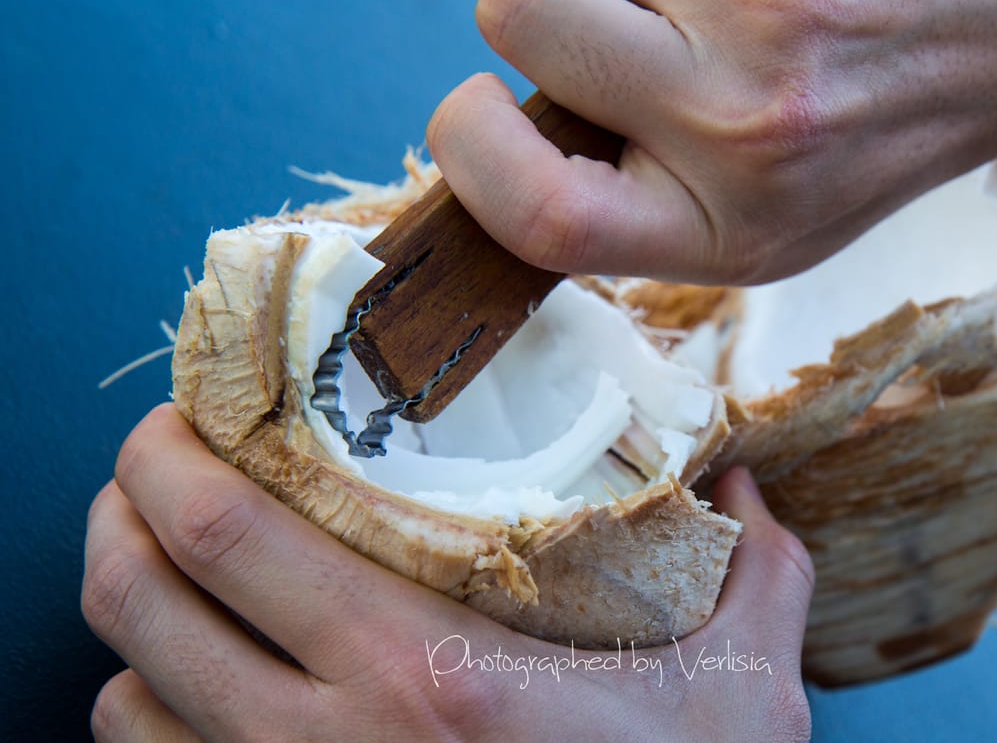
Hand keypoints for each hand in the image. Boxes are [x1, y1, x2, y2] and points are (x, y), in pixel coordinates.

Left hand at [82, 405, 814, 741]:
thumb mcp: (743, 694)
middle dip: (118, 509)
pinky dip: (145, 709)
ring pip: (127, 698)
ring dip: (131, 612)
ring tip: (167, 557)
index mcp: (428, 674)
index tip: (182, 409)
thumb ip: (756, 570)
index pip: (232, 537)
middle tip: (152, 459)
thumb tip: (745, 483)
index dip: (168, 458)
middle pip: (143, 602)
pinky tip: (192, 673)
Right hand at [428, 0, 996, 283]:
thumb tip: (498, 136)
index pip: (539, 211)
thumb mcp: (768, 224)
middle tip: (627, 21)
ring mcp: (774, 3)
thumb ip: (635, 204)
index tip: (470, 106)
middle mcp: (747, 125)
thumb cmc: (871, 131)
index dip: (466, 150)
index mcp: (725, 232)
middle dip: (540, 0)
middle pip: (516, 7)